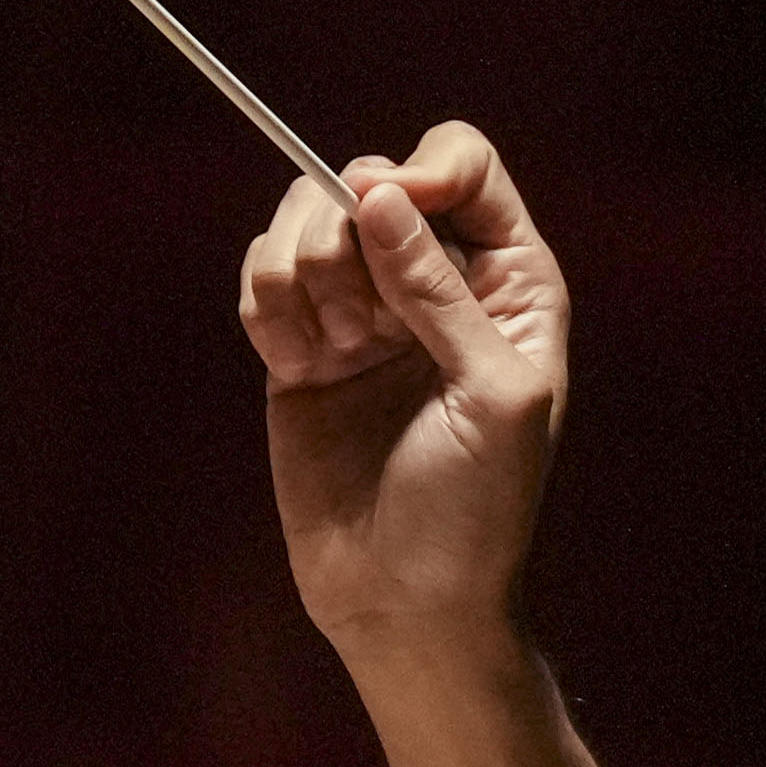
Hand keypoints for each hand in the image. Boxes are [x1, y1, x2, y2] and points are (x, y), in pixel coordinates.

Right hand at [237, 122, 568, 650]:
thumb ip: (438, 290)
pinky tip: (297, 366)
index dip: (420, 173)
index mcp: (506, 278)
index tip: (385, 212)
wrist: (403, 599)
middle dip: (346, 243)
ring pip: (299, 225)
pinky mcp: (295, 348)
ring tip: (331, 354)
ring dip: (301, 280)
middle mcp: (430, 280)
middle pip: (364, 182)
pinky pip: (259, 282)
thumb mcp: (492, 393)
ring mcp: (357, 312)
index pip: (461, 167)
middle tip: (365, 329)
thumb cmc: (476, 507)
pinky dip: (266, 311)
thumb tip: (380, 194)